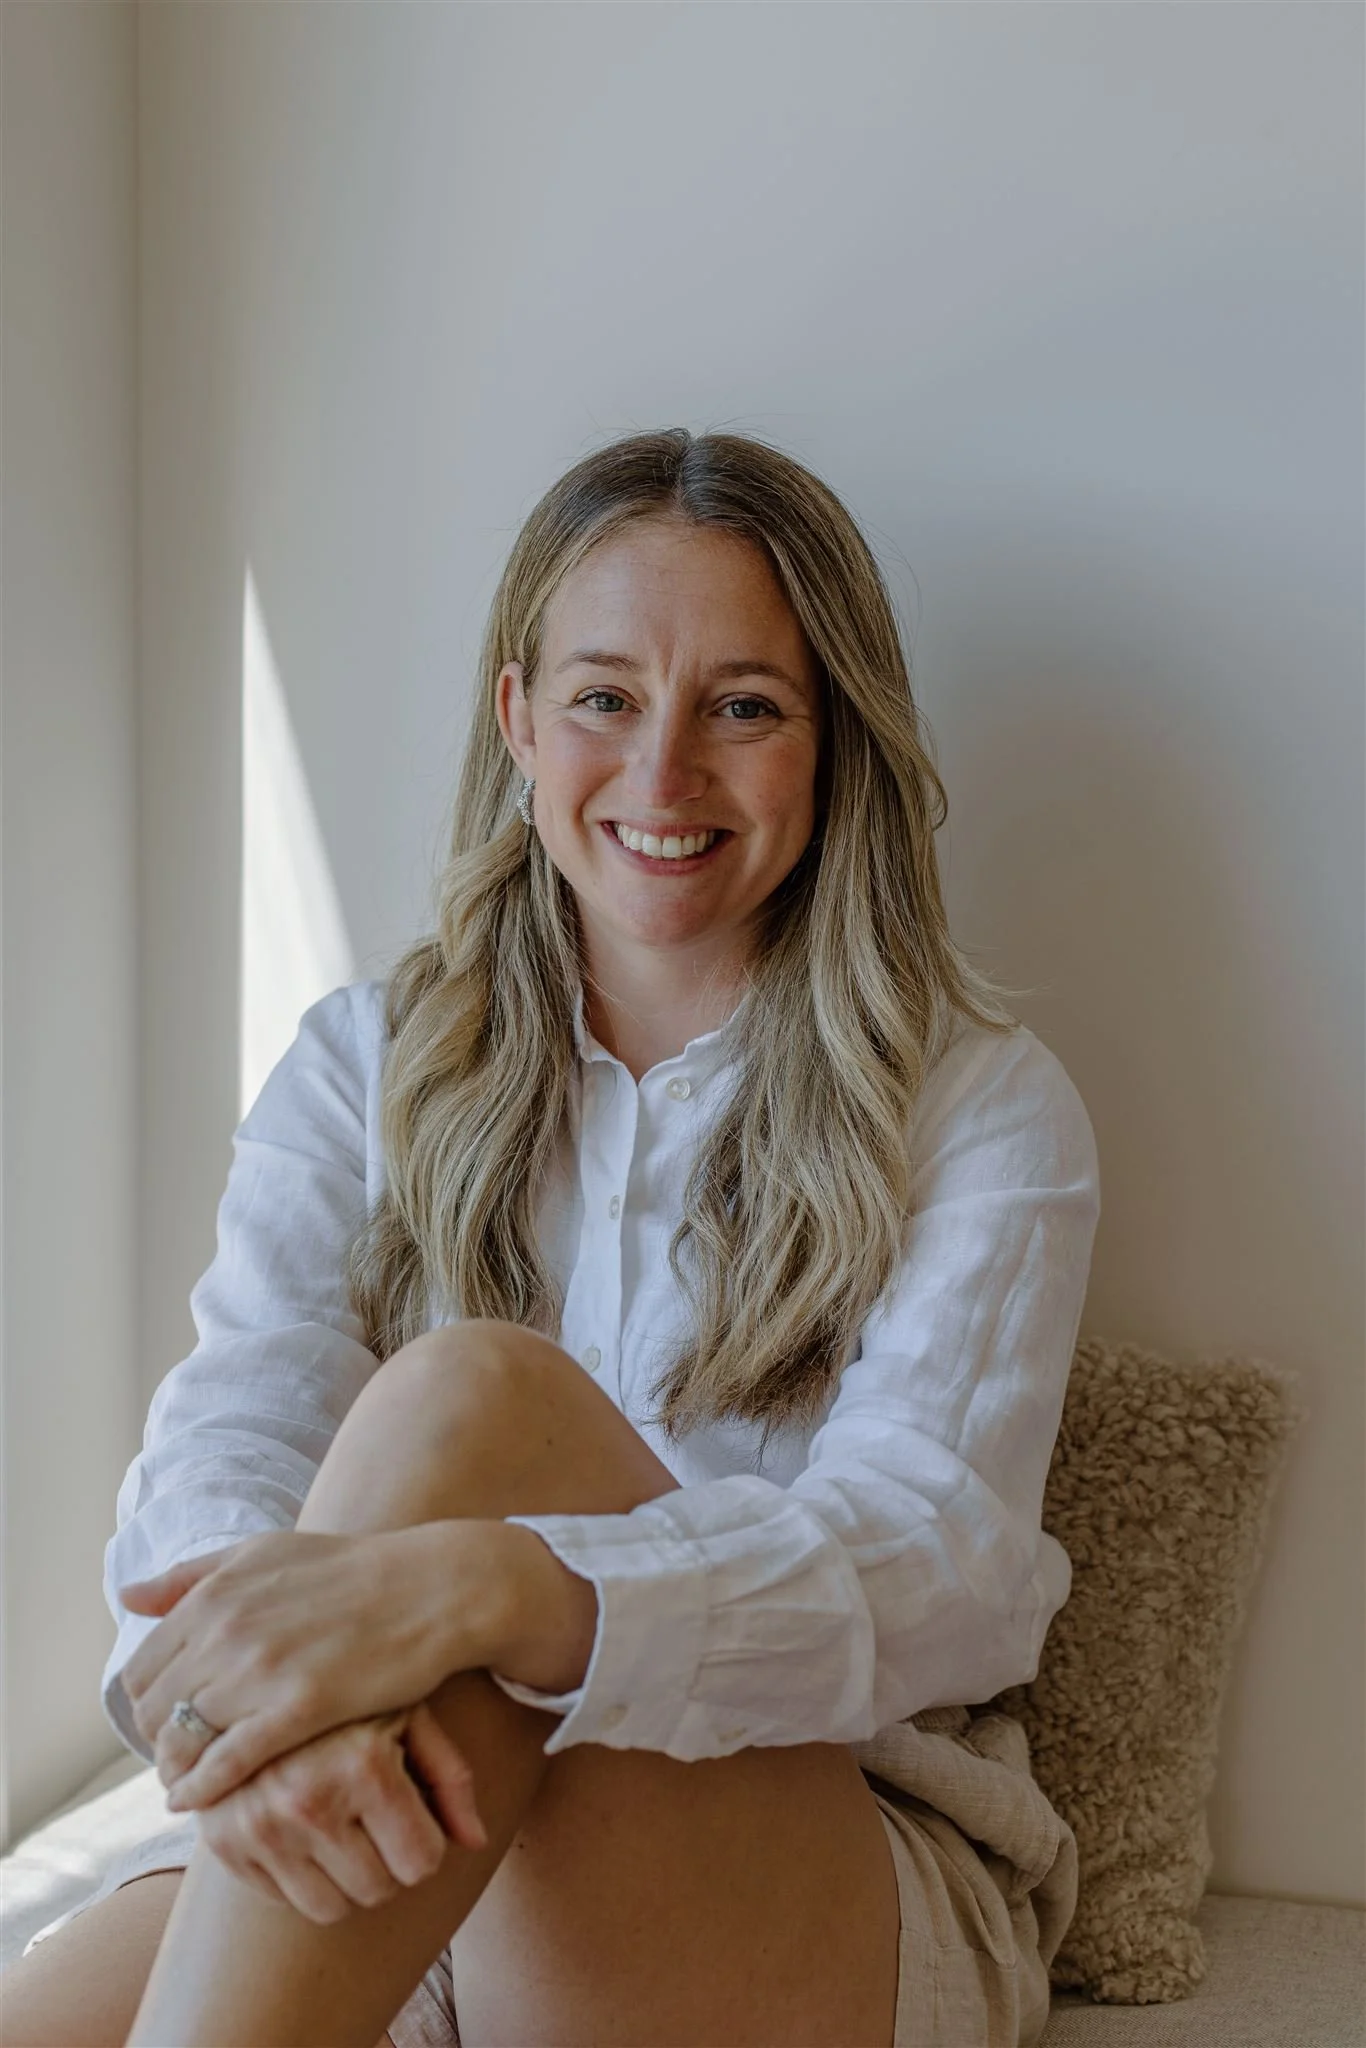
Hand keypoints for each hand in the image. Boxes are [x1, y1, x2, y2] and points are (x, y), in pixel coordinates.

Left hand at [117, 1524, 508, 1806]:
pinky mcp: (299, 1709)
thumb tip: (128, 1596)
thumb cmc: (348, 1571)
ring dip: (176, 1769)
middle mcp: (227, 1628)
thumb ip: (192, 1575)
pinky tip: (200, 1801)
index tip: (168, 1719)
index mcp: (215, 1592)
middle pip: (154, 1710)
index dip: (147, 1702)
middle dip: (158, 1740)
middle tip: (179, 1757)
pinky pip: (226, 1763)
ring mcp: (261, 1670)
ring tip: (189, 1783)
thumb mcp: (263, 1553)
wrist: (430, 1589)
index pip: (142, 1668)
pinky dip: (203, 1788)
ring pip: (183, 1741)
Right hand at [197, 1703, 487, 1923]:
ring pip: (331, 1909)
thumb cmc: (352, 1695)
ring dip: (344, 1879)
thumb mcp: (408, 1715)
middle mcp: (309, 1800)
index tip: (412, 1816)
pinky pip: (282, 1900)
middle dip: (386, 1861)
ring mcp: (260, 1825)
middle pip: (378, 1890)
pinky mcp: (223, 1841)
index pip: (421, 1863)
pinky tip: (299, 1826)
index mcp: (364, 1766)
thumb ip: (449, 1776)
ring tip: (341, 1826)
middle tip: (374, 1819)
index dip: (424, 1842)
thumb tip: (476, 1842)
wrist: (253, 1675)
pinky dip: (299, 1875)